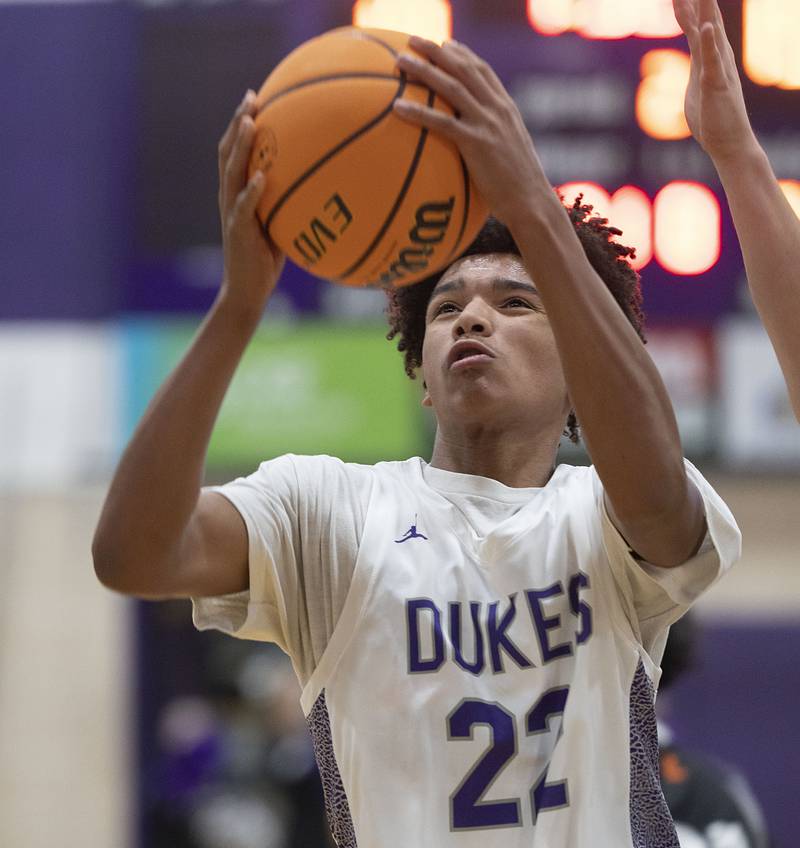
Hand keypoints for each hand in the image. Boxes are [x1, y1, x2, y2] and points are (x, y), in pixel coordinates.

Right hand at [218, 90, 284, 313]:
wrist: (247, 291)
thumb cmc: (266, 259)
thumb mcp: (279, 224)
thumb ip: (288, 201)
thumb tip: (321, 183)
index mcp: (237, 192)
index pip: (235, 151)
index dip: (242, 123)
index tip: (256, 96)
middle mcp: (230, 197)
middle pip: (228, 151)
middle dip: (238, 121)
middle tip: (251, 95)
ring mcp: (231, 213)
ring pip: (231, 172)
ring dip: (241, 146)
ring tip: (251, 122)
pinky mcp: (238, 232)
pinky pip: (244, 207)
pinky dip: (252, 190)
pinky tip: (262, 176)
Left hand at [393, 37, 552, 227]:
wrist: (532, 203)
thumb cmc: (519, 189)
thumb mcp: (510, 155)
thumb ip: (495, 141)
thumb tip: (476, 147)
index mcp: (507, 109)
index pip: (483, 71)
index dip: (462, 54)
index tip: (444, 44)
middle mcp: (498, 109)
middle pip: (464, 68)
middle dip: (436, 51)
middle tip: (412, 40)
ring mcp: (488, 124)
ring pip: (451, 87)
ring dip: (423, 71)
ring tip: (399, 62)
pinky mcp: (477, 143)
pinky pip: (442, 123)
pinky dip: (418, 112)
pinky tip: (397, 108)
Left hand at [673, 0, 758, 161]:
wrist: (730, 143)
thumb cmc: (713, 118)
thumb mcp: (698, 86)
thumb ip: (699, 65)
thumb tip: (695, 60)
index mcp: (709, 56)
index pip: (695, 23)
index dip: (687, 4)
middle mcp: (717, 57)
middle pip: (704, 19)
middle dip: (698, 0)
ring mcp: (718, 69)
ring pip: (710, 33)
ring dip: (705, 11)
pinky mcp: (716, 85)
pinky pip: (712, 62)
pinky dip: (708, 44)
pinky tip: (705, 27)